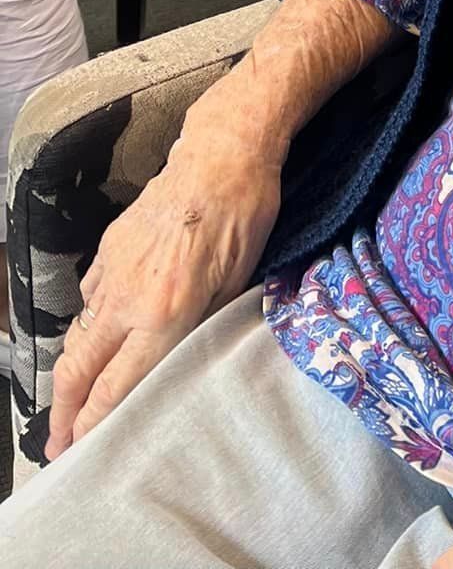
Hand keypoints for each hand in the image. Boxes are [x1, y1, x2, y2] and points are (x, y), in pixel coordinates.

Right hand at [44, 130, 279, 458]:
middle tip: (58, 444)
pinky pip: (90, 297)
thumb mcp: (237, 283)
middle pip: (79, 368)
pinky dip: (86, 325)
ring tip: (71, 400)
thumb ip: (201, 330)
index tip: (80, 449)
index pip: (115, 385)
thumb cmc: (243, 218)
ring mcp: (113, 270)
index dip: (93, 423)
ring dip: (71, 372)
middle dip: (64, 413)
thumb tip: (174, 365)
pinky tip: (96, 336)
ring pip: (79, 334)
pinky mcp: (110, 246)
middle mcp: (128, 298)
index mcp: (163, 314)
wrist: (222, 154)